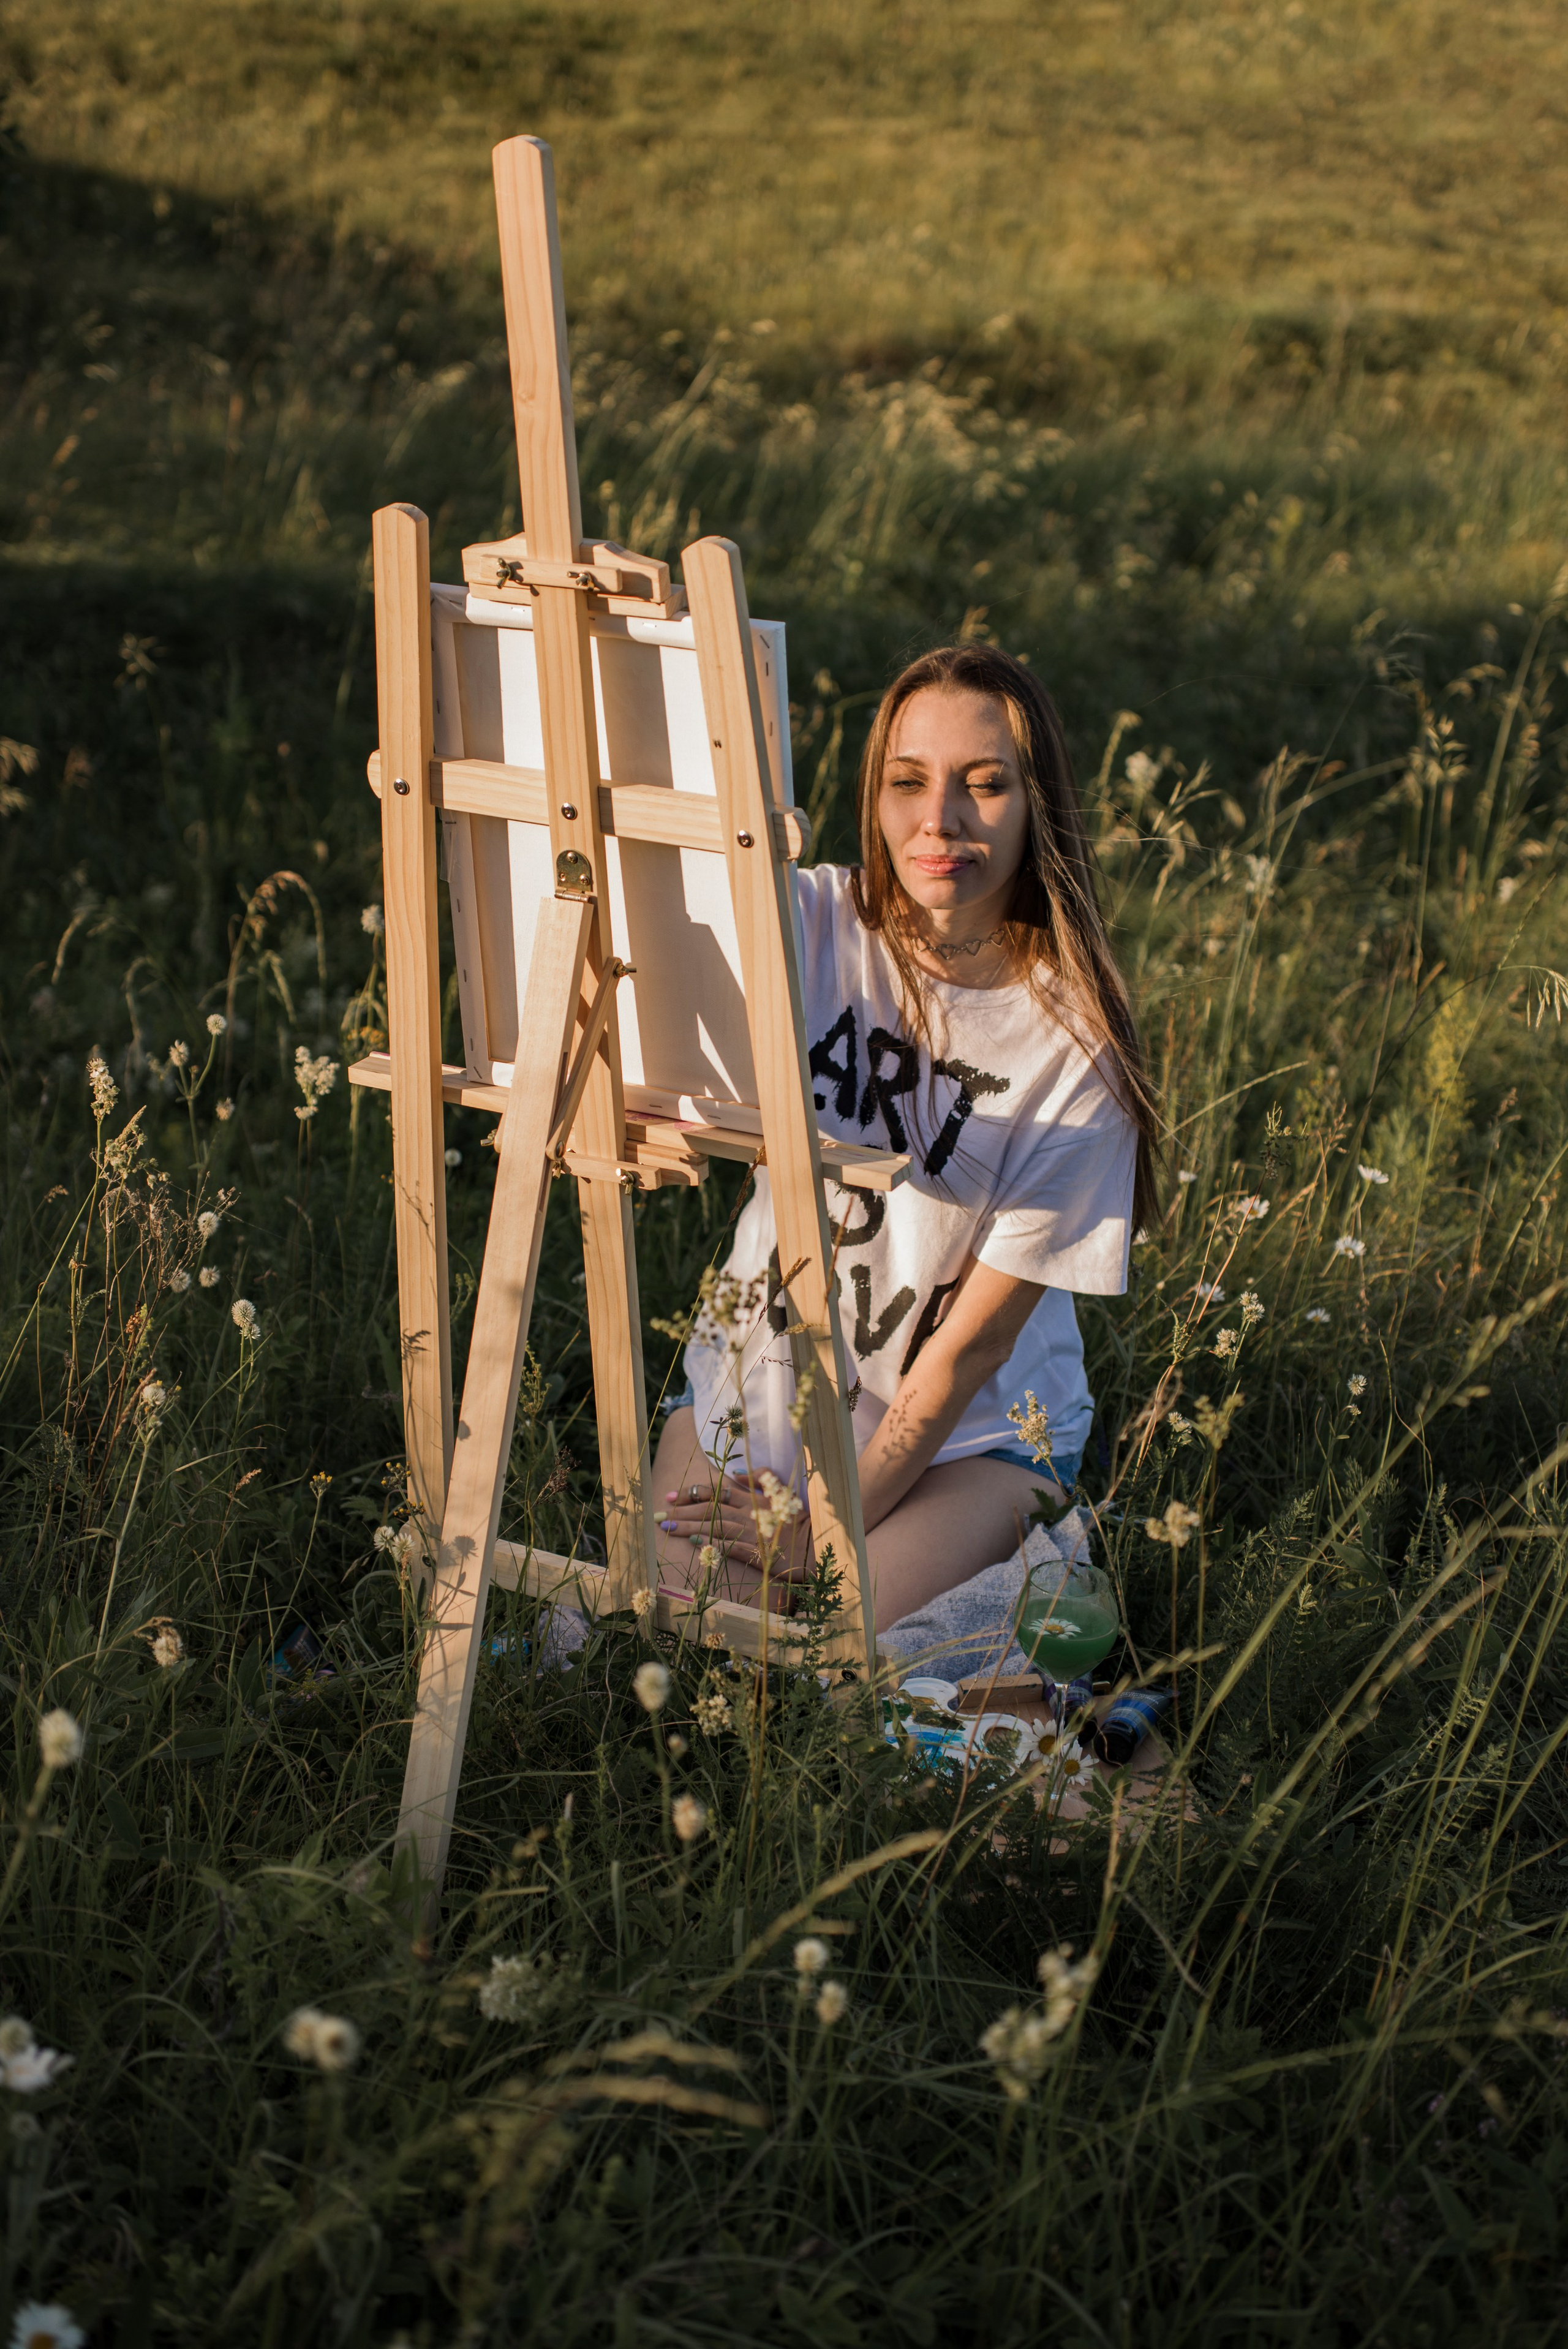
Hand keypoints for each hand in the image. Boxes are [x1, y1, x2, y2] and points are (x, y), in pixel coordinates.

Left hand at [658, 1470, 813, 1579]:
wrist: (814, 1546)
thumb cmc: (796, 1521)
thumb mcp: (782, 1492)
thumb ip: (762, 1478)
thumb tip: (739, 1475)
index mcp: (753, 1499)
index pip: (717, 1492)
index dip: (692, 1493)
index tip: (671, 1497)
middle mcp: (749, 1514)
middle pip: (709, 1508)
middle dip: (682, 1511)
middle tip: (659, 1514)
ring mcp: (751, 1533)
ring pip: (714, 1525)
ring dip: (689, 1526)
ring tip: (666, 1528)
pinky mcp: (756, 1552)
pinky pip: (729, 1546)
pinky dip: (711, 1543)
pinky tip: (694, 1543)